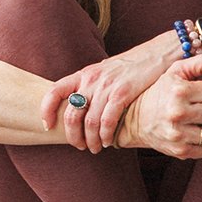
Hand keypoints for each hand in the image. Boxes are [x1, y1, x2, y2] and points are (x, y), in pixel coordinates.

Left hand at [39, 37, 175, 152]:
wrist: (156, 54)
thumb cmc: (129, 67)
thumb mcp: (103, 72)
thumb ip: (90, 87)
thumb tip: (78, 109)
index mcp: (83, 74)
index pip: (54, 91)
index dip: (46, 110)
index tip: (47, 126)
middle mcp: (91, 79)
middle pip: (71, 114)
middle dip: (73, 135)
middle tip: (80, 145)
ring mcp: (106, 86)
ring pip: (90, 122)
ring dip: (92, 140)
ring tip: (96, 148)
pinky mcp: (123, 92)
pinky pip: (108, 120)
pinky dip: (107, 135)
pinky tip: (109, 141)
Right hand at [121, 54, 201, 159]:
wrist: (134, 119)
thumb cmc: (157, 94)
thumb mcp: (176, 71)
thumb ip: (201, 64)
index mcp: (179, 91)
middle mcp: (178, 112)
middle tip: (200, 108)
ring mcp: (178, 133)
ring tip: (197, 122)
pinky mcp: (179, 150)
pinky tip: (193, 134)